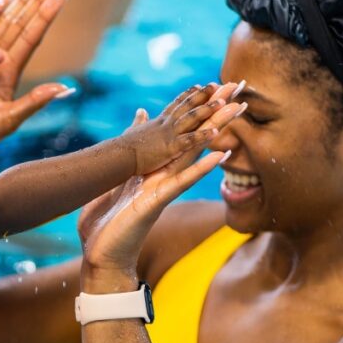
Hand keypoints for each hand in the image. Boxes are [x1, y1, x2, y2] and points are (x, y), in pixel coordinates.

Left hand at [78, 88, 243, 274]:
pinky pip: (181, 183)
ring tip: (238, 109)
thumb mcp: (116, 178)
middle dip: (217, 112)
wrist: (102, 257)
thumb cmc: (107, 224)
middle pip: (195, 137)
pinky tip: (219, 156)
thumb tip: (138, 120)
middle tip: (240, 87)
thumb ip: (130, 151)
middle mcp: (163, 176)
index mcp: (153, 169)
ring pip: (195, 155)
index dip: (197, 109)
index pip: (180, 134)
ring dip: (217, 132)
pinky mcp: (156, 203)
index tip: (217, 85)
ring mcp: (163, 189)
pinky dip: (199, 169)